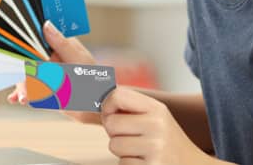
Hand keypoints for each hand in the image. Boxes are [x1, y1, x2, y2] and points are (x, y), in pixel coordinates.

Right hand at [7, 20, 100, 124]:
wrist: (98, 104)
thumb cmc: (93, 77)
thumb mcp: (78, 59)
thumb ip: (61, 44)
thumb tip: (46, 25)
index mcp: (57, 45)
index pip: (36, 37)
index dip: (22, 39)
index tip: (10, 42)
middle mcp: (48, 58)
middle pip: (25, 58)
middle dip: (18, 68)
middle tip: (18, 78)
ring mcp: (44, 75)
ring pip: (24, 76)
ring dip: (20, 85)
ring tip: (22, 97)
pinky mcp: (42, 90)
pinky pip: (28, 91)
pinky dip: (21, 94)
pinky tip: (16, 99)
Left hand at [101, 87, 220, 164]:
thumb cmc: (165, 140)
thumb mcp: (155, 118)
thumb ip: (128, 109)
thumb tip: (87, 106)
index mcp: (157, 109)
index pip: (117, 95)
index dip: (106, 105)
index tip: (110, 114)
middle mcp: (157, 125)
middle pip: (111, 123)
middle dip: (115, 133)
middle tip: (131, 137)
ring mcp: (155, 148)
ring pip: (114, 145)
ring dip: (122, 151)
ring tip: (141, 151)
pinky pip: (122, 163)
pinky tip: (145, 162)